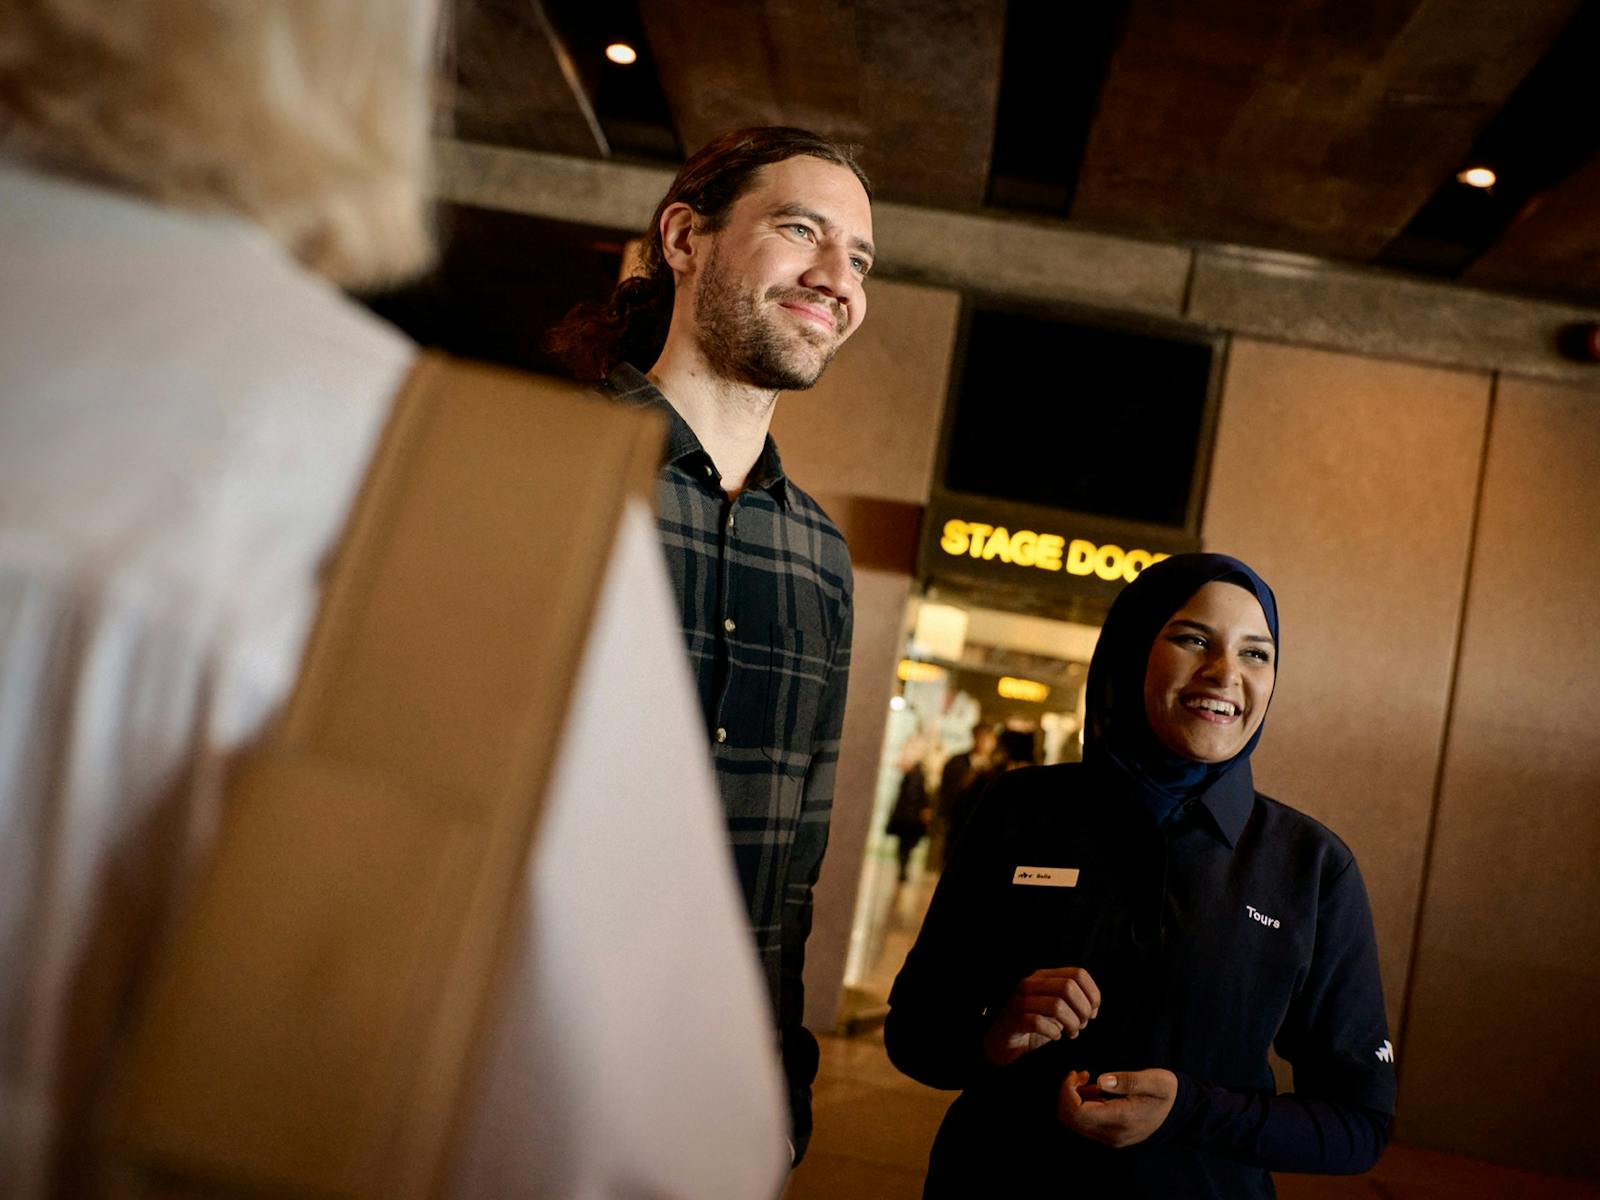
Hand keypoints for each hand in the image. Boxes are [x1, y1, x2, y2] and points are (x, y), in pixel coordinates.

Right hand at [980, 967, 1100, 1066]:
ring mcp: (1020, 1001)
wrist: (1002, 1042)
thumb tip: (1093, 1007)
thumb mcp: (1054, 1008)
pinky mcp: (1014, 1020)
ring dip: (1072, 1024)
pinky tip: (1054, 1037)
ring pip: (1057, 1006)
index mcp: (1044, 976)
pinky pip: (1039, 1023)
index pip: (1078, 973)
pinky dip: (1053, 1033)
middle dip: (1083, 1010)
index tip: (1093, 1012)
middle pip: (1069, 987)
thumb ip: (1073, 1002)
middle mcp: (1031, 984)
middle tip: (1082, 1025)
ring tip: (1071, 1033)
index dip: (1092, 994)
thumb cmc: (1032, 1025)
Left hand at [1058, 1068, 1176, 1147]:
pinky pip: (1084, 1124)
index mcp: (1121, 1119)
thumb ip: (1128, 1081)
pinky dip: (1081, 1105)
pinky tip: (1095, 1090)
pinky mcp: (1110, 1136)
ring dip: (1073, 1099)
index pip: (1077, 1112)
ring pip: (1075, 1123)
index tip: (1078, 1073)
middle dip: (1067, 1093)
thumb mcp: (1154, 1081)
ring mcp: (1110, 1138)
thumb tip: (1101, 1080)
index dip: (1068, 1091)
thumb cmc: (1168, 1093)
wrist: (1181, 1113)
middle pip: (1070, 1119)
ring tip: (1088, 1079)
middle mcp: (1112, 1134)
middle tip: (1080, 1074)